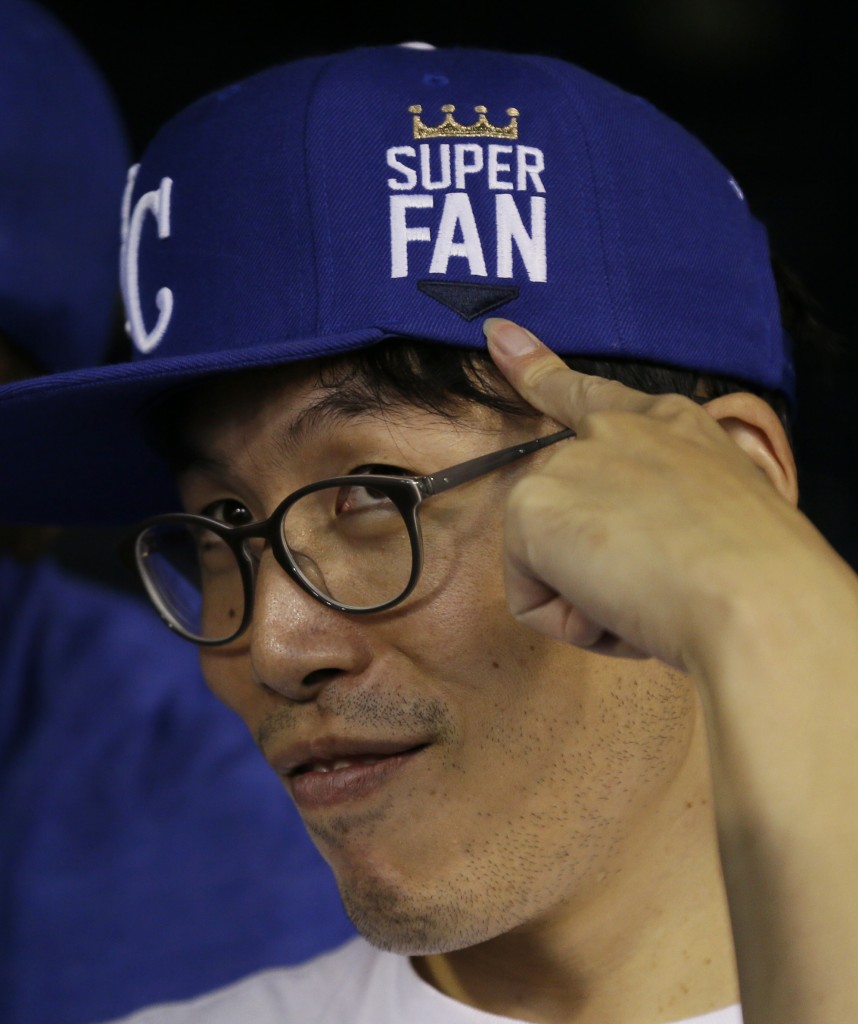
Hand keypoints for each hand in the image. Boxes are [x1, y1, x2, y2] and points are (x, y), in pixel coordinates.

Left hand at [483, 317, 815, 674]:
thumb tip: (631, 555)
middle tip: (663, 586)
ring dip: (594, 601)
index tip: (499, 337)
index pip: (588, 395)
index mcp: (669, 424)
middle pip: (566, 512)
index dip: (538, 368)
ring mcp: (566, 465)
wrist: (755, 595)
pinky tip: (618, 608)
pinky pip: (531, 600)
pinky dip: (571, 625)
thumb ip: (669, 507)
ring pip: (552, 564)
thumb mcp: (725, 510)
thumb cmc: (762, 572)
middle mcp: (611, 432)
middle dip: (599, 565)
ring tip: (652, 597)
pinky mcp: (531, 508)